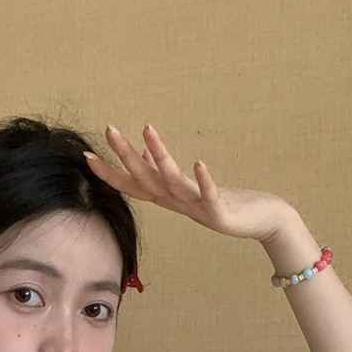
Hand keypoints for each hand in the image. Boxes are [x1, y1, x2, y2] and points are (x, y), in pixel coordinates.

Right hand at [85, 124, 291, 243]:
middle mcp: (179, 204)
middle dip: (126, 156)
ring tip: (148, 130)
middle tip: (109, 129)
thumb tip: (145, 154)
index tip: (87, 155)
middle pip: (146, 180)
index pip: (133, 185)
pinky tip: (198, 162)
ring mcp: (198, 210)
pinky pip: (209, 195)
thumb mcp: (192, 187)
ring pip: (173, 183)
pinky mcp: (220, 214)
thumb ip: (166, 174)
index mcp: (170, 198)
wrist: (263, 222)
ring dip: (160, 157)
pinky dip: (203, 180)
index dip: (110, 172)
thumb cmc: (228, 202)